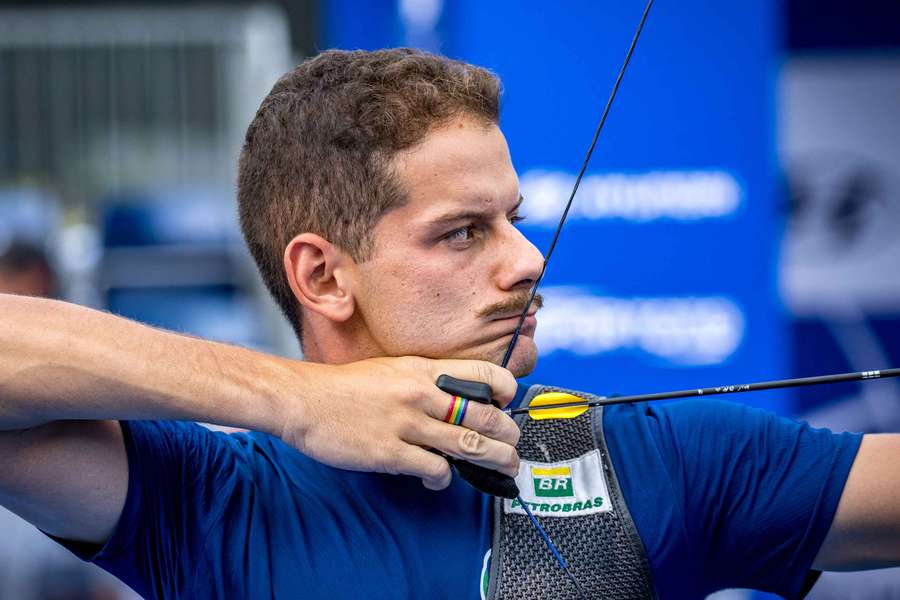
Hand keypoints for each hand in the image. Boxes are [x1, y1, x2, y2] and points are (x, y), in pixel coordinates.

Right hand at [278, 356, 519, 489]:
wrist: (304, 400)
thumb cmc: (346, 387)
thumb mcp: (393, 370)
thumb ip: (425, 383)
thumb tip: (455, 401)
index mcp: (424, 370)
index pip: (483, 375)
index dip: (506, 391)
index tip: (509, 404)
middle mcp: (421, 394)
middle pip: (485, 416)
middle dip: (509, 436)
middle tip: (514, 447)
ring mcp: (407, 424)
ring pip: (469, 445)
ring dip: (494, 460)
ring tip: (504, 467)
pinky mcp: (391, 452)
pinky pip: (435, 469)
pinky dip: (444, 479)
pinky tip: (439, 479)